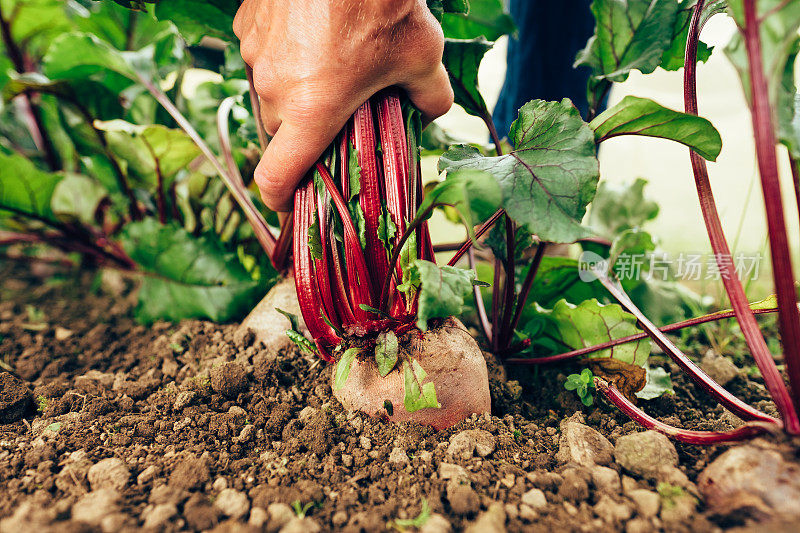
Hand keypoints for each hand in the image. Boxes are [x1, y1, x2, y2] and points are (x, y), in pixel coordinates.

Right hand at [233, 0, 452, 211]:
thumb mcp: (421, 55)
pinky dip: (283, 57)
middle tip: (339, 113)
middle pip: (281, 133)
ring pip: (271, 92)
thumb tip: (430, 112)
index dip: (280, 197)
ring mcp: (256, 56)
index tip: (292, 199)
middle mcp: (275, 90)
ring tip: (331, 64)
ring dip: (295, 91)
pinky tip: (313, 35)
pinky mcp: (246, 25)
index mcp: (312, 112)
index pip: (275, 178)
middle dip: (307, 132)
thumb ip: (428, 96)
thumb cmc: (384, 4)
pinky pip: (262, 56)